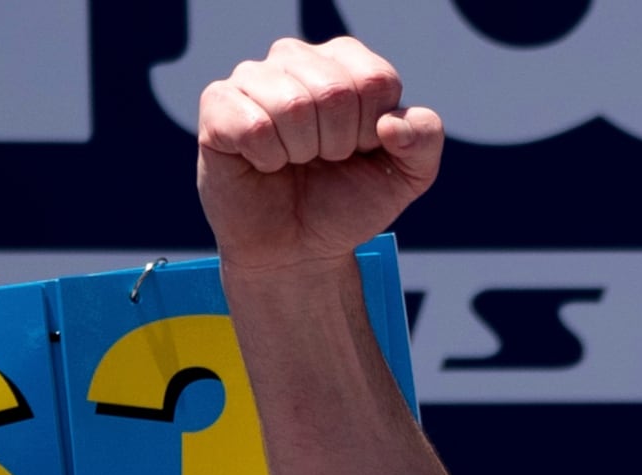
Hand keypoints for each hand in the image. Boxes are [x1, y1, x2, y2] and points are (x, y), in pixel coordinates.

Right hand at [196, 37, 444, 277]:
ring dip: (302, 153)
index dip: (373, 131)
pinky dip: (267, 159)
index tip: (359, 151)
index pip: (376, 79)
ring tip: (294, 162)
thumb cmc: (346, 202)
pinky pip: (253, 126)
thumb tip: (391, 123)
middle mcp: (296, 57)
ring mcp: (253, 78)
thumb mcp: (406, 176)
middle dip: (339, 145)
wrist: (298, 250)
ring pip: (293, 105)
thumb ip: (424, 139)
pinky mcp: (217, 105)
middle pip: (335, 90)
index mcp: (345, 62)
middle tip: (323, 161)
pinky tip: (264, 164)